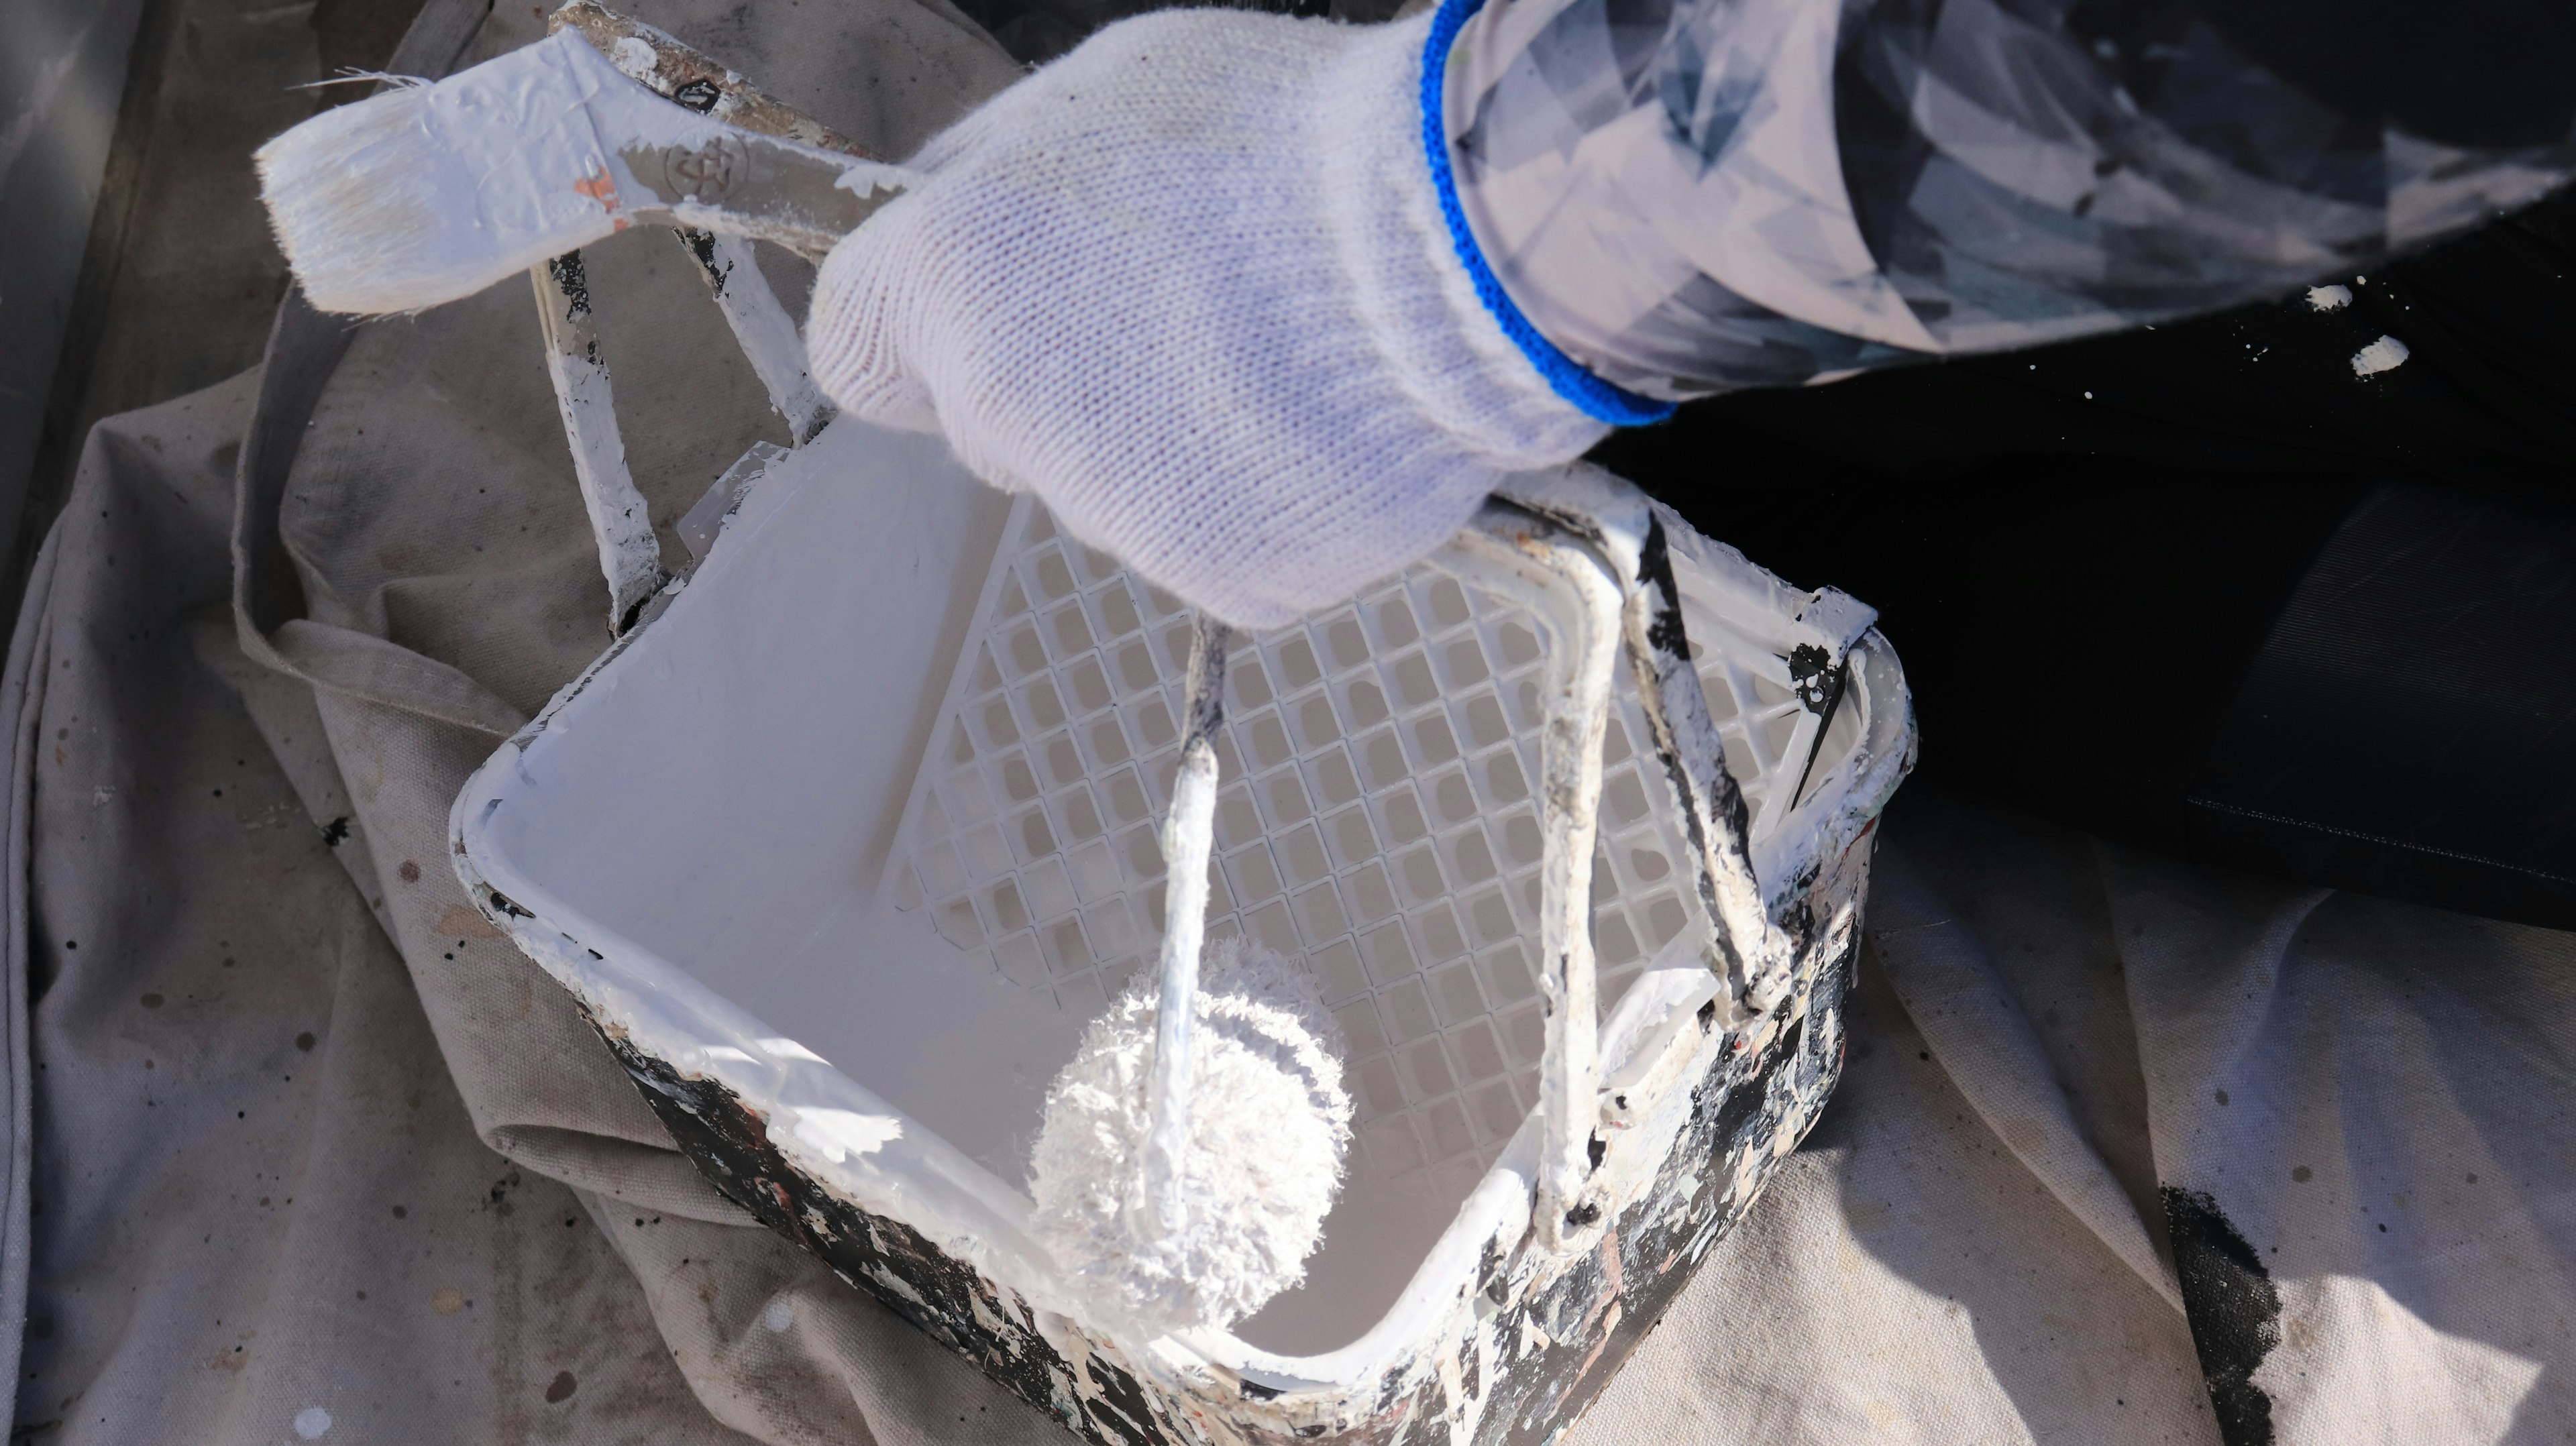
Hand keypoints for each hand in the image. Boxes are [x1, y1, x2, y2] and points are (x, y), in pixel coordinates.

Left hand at [803, 8, 1606, 626]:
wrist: (1462, 249)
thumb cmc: (1286, 142)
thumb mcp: (1106, 91)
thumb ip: (996, 169)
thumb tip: (943, 209)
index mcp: (955, 275)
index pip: (856, 348)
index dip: (916, 325)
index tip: (982, 308)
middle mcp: (1010, 408)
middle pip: (990, 423)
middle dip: (1057, 380)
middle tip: (1179, 309)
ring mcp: (1115, 513)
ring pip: (1103, 491)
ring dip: (1162, 441)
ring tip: (1271, 355)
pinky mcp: (1220, 580)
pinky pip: (1206, 546)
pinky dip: (1250, 500)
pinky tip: (1312, 424)